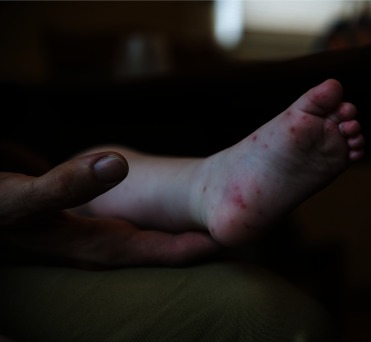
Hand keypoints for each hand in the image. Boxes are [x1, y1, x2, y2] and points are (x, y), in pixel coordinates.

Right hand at [0, 151, 220, 268]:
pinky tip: (178, 206)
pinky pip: (143, 226)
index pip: (159, 251)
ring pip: (158, 238)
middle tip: (244, 226)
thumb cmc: (1, 208)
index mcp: (98, 245)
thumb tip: (114, 165)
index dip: (196, 246)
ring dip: (187, 229)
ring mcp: (106, 236)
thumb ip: (67, 183)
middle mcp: (108, 246)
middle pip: (167, 249)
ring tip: (221, 216)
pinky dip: (166, 219)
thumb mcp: (23, 196)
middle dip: (202, 240)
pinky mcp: (101, 223)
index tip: (231, 237)